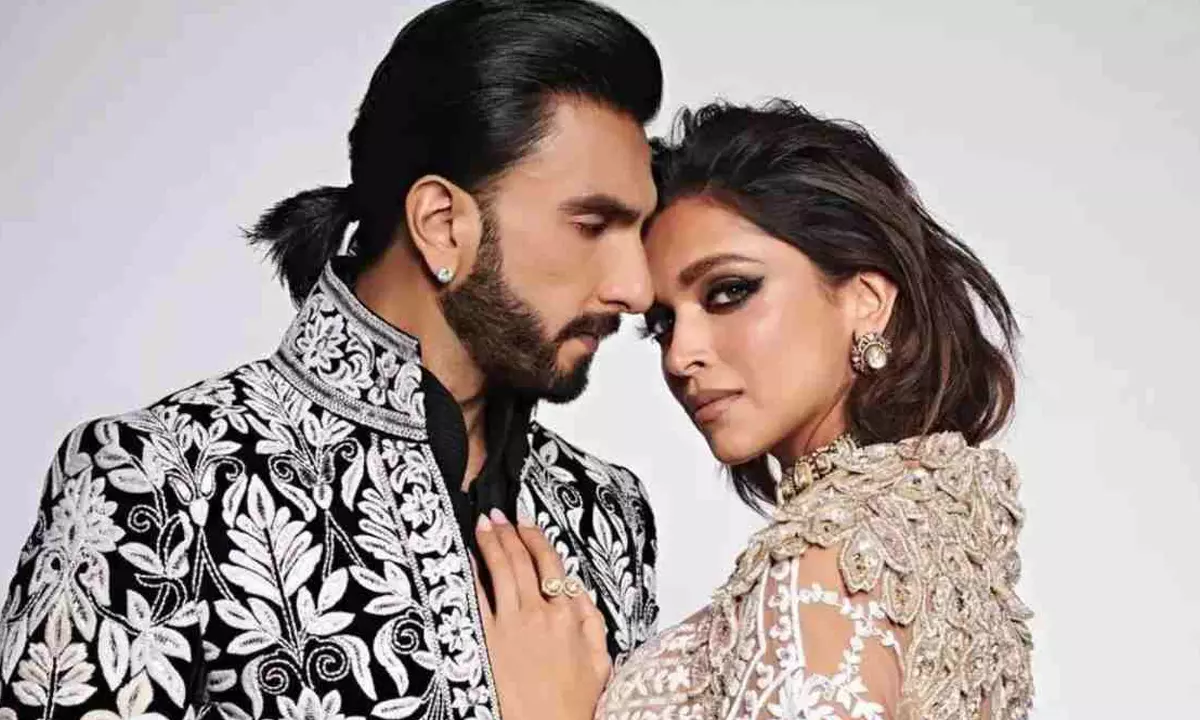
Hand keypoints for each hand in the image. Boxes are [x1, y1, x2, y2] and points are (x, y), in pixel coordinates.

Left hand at [474, 509, 609, 719]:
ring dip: (490, 544)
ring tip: (482, 525)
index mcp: (567, 616)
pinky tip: (464, 560)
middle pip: (522, 562)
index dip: (536, 538)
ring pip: (500, 572)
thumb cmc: (573, 704)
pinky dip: (470, 575)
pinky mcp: (488, 640)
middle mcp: (539, 614)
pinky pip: (477, 599)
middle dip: (508, 533)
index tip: (526, 521)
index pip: (551, 565)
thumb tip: (579, 590)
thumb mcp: (599, 660)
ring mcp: (511, 625)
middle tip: (497, 515)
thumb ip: (591, 620)